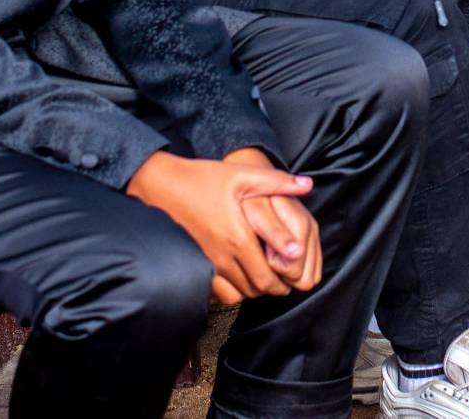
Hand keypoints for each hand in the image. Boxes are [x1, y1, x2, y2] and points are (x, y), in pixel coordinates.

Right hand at [125, 149, 320, 304]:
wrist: (161, 185)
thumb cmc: (202, 178)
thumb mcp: (242, 175)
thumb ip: (277, 182)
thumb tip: (307, 186)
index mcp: (238, 238)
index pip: (268, 276)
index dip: (285, 279)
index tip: (293, 272)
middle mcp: (222, 257)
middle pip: (255, 289)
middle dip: (273, 286)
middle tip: (283, 275)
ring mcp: (206, 264)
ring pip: (237, 293)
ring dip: (254, 287)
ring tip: (263, 273)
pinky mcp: (195, 265)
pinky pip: (217, 292)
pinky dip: (232, 289)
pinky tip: (239, 274)